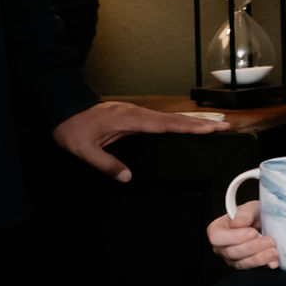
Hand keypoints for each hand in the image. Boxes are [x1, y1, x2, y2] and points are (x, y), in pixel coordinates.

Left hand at [55, 98, 224, 185]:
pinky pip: (160, 119)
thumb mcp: (83, 149)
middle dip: (200, 123)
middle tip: (224, 126)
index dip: (190, 128)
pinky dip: (177, 122)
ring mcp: (135, 113)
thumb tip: (127, 178)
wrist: (61, 108)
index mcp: (130, 121)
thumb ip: (106, 164)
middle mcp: (137, 114)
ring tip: (212, 126)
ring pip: (169, 117)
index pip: (167, 124)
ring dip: (191, 122)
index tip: (211, 129)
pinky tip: (182, 127)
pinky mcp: (132, 116)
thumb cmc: (72, 127)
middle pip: (175, 119)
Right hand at [206, 201, 280, 270]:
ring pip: (243, 263)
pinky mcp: (247, 266)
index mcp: (218, 230)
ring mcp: (233, 259)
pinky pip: (254, 269)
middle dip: (252, 247)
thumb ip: (244, 213)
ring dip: (260, 257)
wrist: (267, 223)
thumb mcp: (251, 208)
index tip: (252, 232)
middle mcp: (222, 247)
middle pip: (231, 252)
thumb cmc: (254, 215)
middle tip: (269, 240)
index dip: (235, 237)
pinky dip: (266, 264)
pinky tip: (274, 260)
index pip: (217, 237)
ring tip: (274, 250)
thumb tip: (238, 223)